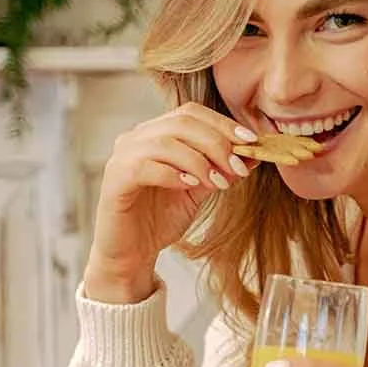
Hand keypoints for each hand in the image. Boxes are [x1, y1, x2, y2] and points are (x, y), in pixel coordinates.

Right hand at [85, 102, 258, 301]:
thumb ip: (221, 169)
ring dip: (199, 161)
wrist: (133, 253)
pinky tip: (189, 186)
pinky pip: (145, 167)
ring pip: (165, 142)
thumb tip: (253, 155)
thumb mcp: (200, 189)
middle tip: (238, 167)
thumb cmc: (162, 219)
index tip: (252, 142)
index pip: (193, 113)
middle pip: (182, 123)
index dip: (224, 124)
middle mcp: (137, 138)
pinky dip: (173, 175)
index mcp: (157, 133)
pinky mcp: (114, 179)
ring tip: (218, 183)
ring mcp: (123, 156)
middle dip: (217, 144)